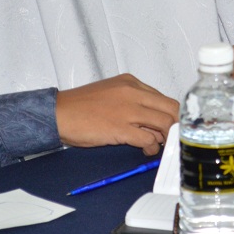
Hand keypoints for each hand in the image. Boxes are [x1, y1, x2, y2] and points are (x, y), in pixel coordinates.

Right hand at [55, 74, 178, 155]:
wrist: (57, 113)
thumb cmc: (81, 106)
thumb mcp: (112, 93)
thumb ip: (134, 101)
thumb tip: (153, 119)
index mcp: (131, 83)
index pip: (163, 97)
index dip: (171, 114)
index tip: (172, 124)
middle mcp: (133, 93)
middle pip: (170, 108)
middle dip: (175, 125)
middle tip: (171, 136)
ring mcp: (128, 110)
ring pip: (164, 123)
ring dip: (166, 137)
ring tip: (158, 145)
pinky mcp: (121, 128)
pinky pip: (148, 139)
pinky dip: (152, 147)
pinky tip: (146, 150)